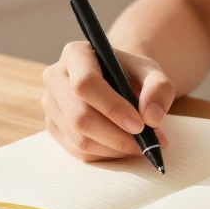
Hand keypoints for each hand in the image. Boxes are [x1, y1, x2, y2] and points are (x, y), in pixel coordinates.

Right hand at [41, 41, 174, 161]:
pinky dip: (106, 154)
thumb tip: (151, 117)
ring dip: (114, 148)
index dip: (112, 108)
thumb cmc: (132, 74)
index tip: (139, 125)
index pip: (85, 84)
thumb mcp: (152, 72)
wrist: (117, 81)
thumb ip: (159, 88)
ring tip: (141, 145)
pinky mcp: (53, 127)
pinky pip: (78, 151)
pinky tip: (124, 146)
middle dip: (116, 135)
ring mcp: (50, 104)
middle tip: (145, 143)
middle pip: (79, 116)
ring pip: (79, 138)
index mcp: (76, 54)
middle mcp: (55, 77)